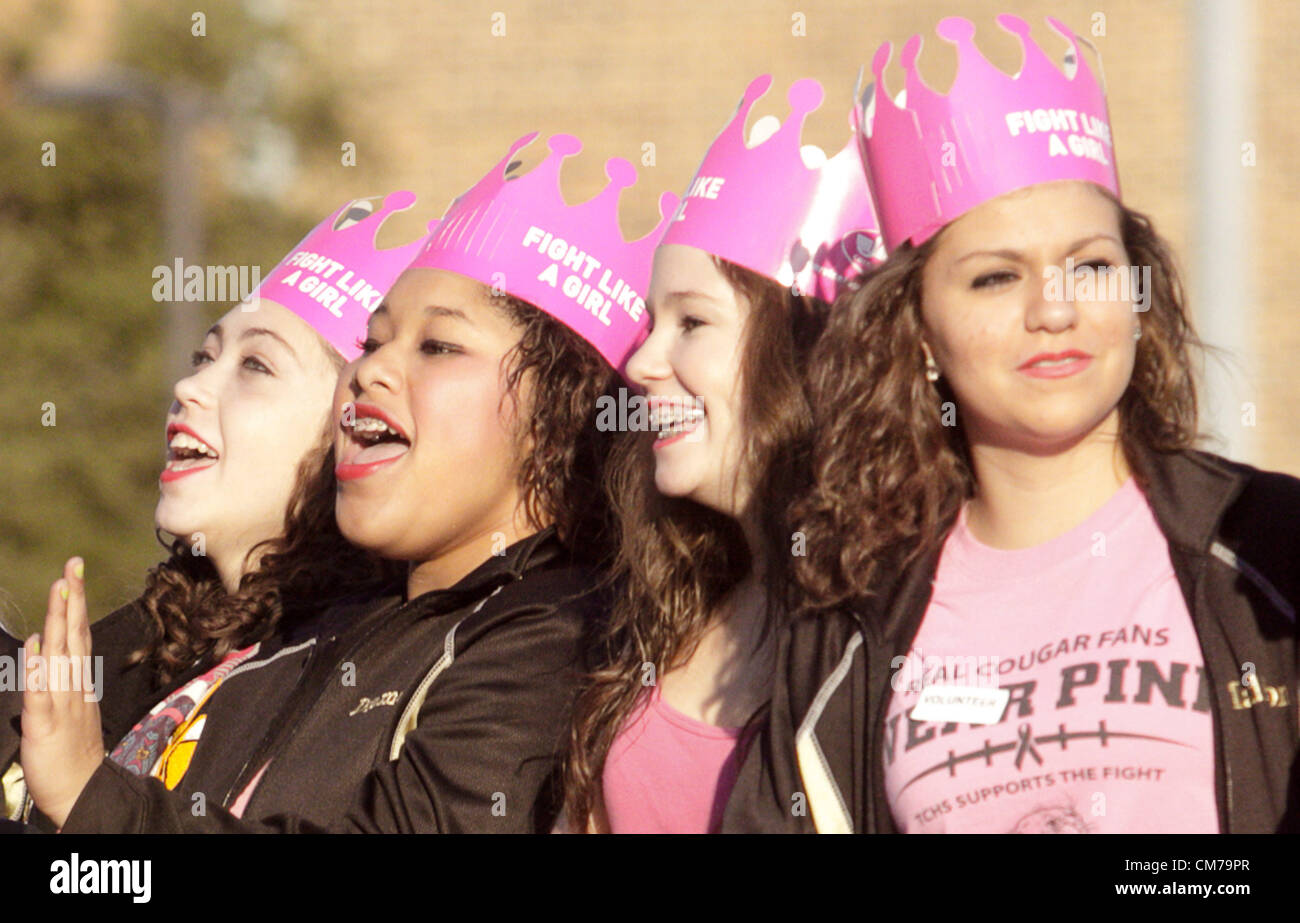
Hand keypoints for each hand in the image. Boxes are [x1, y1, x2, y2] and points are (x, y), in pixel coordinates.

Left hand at [20, 557, 106, 827]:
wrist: (82, 791)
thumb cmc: (72, 753)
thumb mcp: (68, 710)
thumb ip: (55, 679)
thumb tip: (40, 647)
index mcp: (79, 682)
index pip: (78, 635)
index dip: (75, 604)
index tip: (73, 573)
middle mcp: (74, 686)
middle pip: (73, 636)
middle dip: (72, 600)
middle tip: (72, 567)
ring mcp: (62, 703)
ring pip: (61, 655)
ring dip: (60, 622)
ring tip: (61, 591)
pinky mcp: (46, 724)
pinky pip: (41, 693)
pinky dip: (41, 669)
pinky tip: (38, 647)